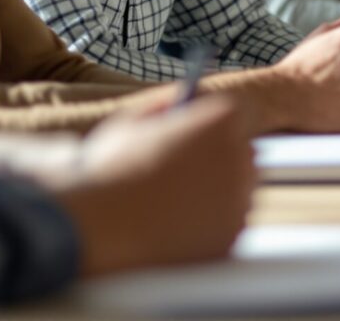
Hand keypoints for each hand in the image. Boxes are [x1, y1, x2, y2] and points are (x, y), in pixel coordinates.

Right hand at [59, 98, 253, 275]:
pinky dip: (207, 226)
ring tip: (172, 200)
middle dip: (218, 156)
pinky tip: (175, 226)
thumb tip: (181, 101)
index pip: (239, 111)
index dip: (215, 119)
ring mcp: (239, 203)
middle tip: (184, 166)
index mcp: (221, 121)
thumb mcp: (132, 121)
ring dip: (215, 192)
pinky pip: (225, 226)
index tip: (200, 128)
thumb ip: (166, 106)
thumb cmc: (109, 170)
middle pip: (243, 152)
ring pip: (236, 192)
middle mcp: (240, 159)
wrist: (97, 227)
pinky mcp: (230, 239)